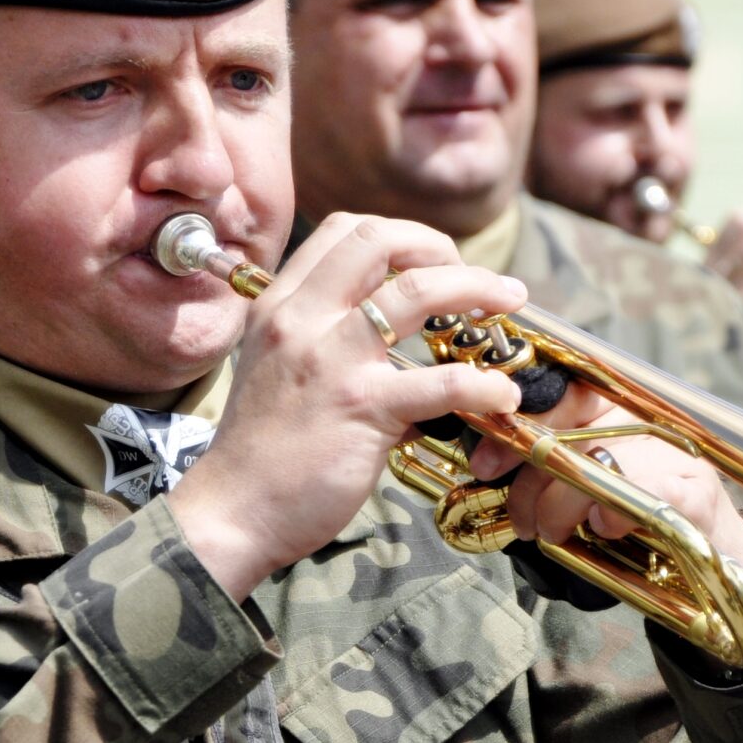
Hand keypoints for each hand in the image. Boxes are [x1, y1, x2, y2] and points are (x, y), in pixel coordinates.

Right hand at [168, 214, 528, 599]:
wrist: (233, 510)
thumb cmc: (259, 451)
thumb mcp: (275, 370)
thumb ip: (325, 344)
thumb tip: (397, 356)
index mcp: (280, 306)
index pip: (344, 231)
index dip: (400, 235)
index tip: (431, 261)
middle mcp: (302, 320)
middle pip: (379, 240)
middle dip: (440, 246)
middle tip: (472, 276)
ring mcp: (332, 360)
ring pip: (418, 291)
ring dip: (477, 287)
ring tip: (508, 301)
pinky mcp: (362, 408)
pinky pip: (441, 382)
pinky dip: (484, 384)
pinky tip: (502, 397)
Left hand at [466, 381, 742, 606]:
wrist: (719, 566)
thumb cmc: (642, 529)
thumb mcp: (585, 491)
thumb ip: (546, 469)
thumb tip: (485, 463)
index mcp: (617, 413)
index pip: (560, 393)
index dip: (516, 424)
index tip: (484, 462)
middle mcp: (645, 422)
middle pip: (567, 429)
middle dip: (528, 479)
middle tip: (520, 518)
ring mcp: (672, 452)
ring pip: (594, 462)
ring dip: (560, 507)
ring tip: (555, 533)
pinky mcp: (695, 490)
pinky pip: (639, 493)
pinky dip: (613, 514)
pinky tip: (606, 527)